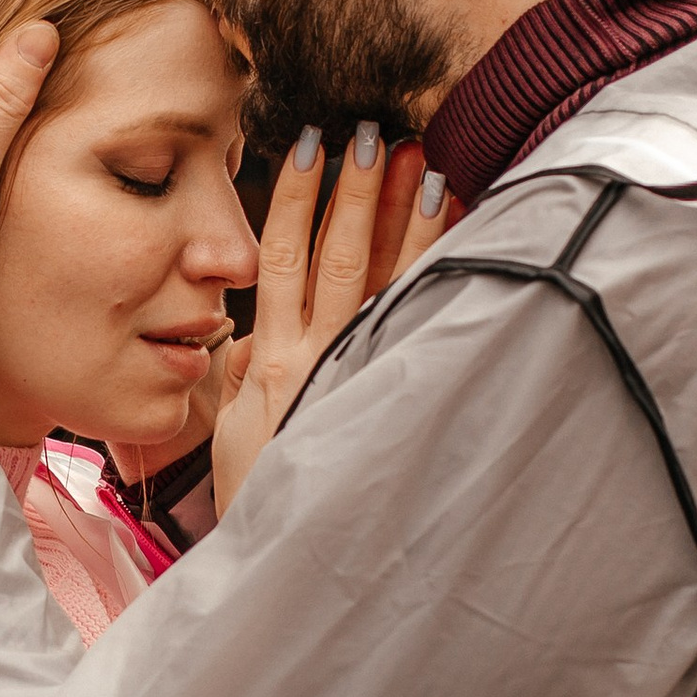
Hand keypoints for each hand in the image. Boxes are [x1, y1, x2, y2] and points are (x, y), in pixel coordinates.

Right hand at [208, 128, 456, 515]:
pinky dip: (435, 275)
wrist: (290, 565)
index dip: (292, 198)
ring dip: (400, 218)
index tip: (306, 144)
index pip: (280, 259)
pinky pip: (415, 324)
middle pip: (334, 256)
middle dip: (354, 192)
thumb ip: (244, 375)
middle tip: (373, 130)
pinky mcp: (385, 402)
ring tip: (418, 159)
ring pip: (380, 282)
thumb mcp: (237, 432)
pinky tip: (459, 232)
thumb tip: (249, 336)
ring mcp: (354, 379)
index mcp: (272, 360)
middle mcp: (314, 360)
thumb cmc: (261, 499)